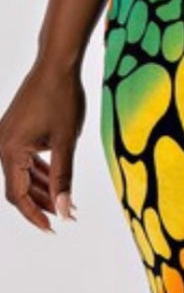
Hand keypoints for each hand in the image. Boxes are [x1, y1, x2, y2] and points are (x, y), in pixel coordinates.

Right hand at [0, 58, 85, 231]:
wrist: (57, 63)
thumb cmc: (63, 98)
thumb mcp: (66, 141)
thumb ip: (64, 178)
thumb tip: (65, 210)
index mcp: (10, 152)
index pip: (18, 195)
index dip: (35, 214)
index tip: (53, 228)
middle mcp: (1, 146)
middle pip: (19, 186)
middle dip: (43, 202)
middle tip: (68, 214)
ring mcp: (6, 137)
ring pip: (22, 172)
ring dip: (43, 186)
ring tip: (66, 200)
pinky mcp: (15, 129)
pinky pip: (24, 158)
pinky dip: (40, 169)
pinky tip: (57, 178)